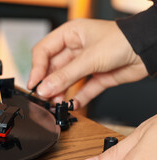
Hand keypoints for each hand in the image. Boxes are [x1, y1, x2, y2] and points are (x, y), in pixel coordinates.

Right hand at [28, 19, 147, 107]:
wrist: (150, 49)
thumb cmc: (123, 40)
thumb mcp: (89, 58)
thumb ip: (65, 76)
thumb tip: (44, 88)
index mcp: (69, 35)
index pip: (43, 51)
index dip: (36, 68)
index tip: (34, 84)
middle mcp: (75, 49)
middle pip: (52, 68)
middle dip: (48, 83)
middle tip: (43, 97)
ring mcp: (85, 64)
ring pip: (65, 81)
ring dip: (60, 93)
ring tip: (56, 103)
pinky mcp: (96, 77)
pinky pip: (82, 90)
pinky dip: (77, 99)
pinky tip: (72, 105)